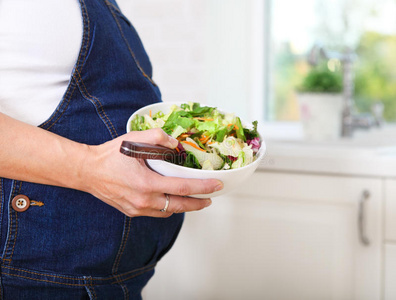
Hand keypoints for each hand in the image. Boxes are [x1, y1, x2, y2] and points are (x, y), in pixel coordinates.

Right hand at [82, 128, 222, 217]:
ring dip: (183, 206)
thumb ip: (158, 137)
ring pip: (168, 212)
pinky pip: (156, 213)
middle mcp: (143, 200)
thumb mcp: (134, 139)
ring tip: (193, 198)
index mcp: (146, 183)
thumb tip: (177, 144)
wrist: (86, 171)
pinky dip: (168, 207)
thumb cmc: (109, 155)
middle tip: (210, 197)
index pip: (182, 187)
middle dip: (198, 203)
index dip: (203, 187)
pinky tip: (171, 199)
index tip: (217, 186)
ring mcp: (137, 209)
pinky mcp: (132, 212)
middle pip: (180, 206)